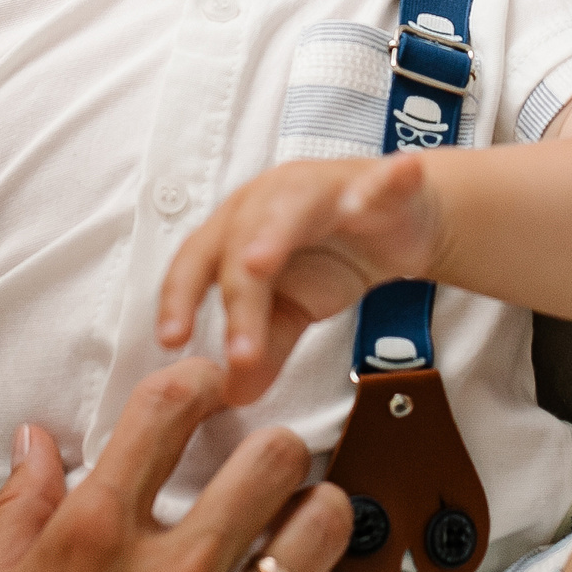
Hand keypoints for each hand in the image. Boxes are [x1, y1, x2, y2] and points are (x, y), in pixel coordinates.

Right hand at [0, 359, 351, 571]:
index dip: (197, 381)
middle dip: (271, 448)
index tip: (206, 386)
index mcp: (96, 536)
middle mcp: (172, 570)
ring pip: (321, 525)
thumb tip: (35, 446)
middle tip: (259, 464)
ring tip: (292, 525)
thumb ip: (21, 510)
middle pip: (272, 455)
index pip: (166, 409)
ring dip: (313, 517)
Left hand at [156, 155, 444, 404]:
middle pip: (242, 242)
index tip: (172, 341)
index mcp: (241, 226)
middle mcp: (273, 199)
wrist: (399, 226)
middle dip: (237, 296)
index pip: (198, 260)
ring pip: (293, 206)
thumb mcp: (295, 308)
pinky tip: (399, 177)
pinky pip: (382, 184)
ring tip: (258, 263)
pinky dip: (388, 181)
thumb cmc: (334, 256)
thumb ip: (265, 346)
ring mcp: (325, 188)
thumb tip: (234, 394)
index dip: (180, 296)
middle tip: (240, 349)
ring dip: (275, 233)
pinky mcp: (377, 186)